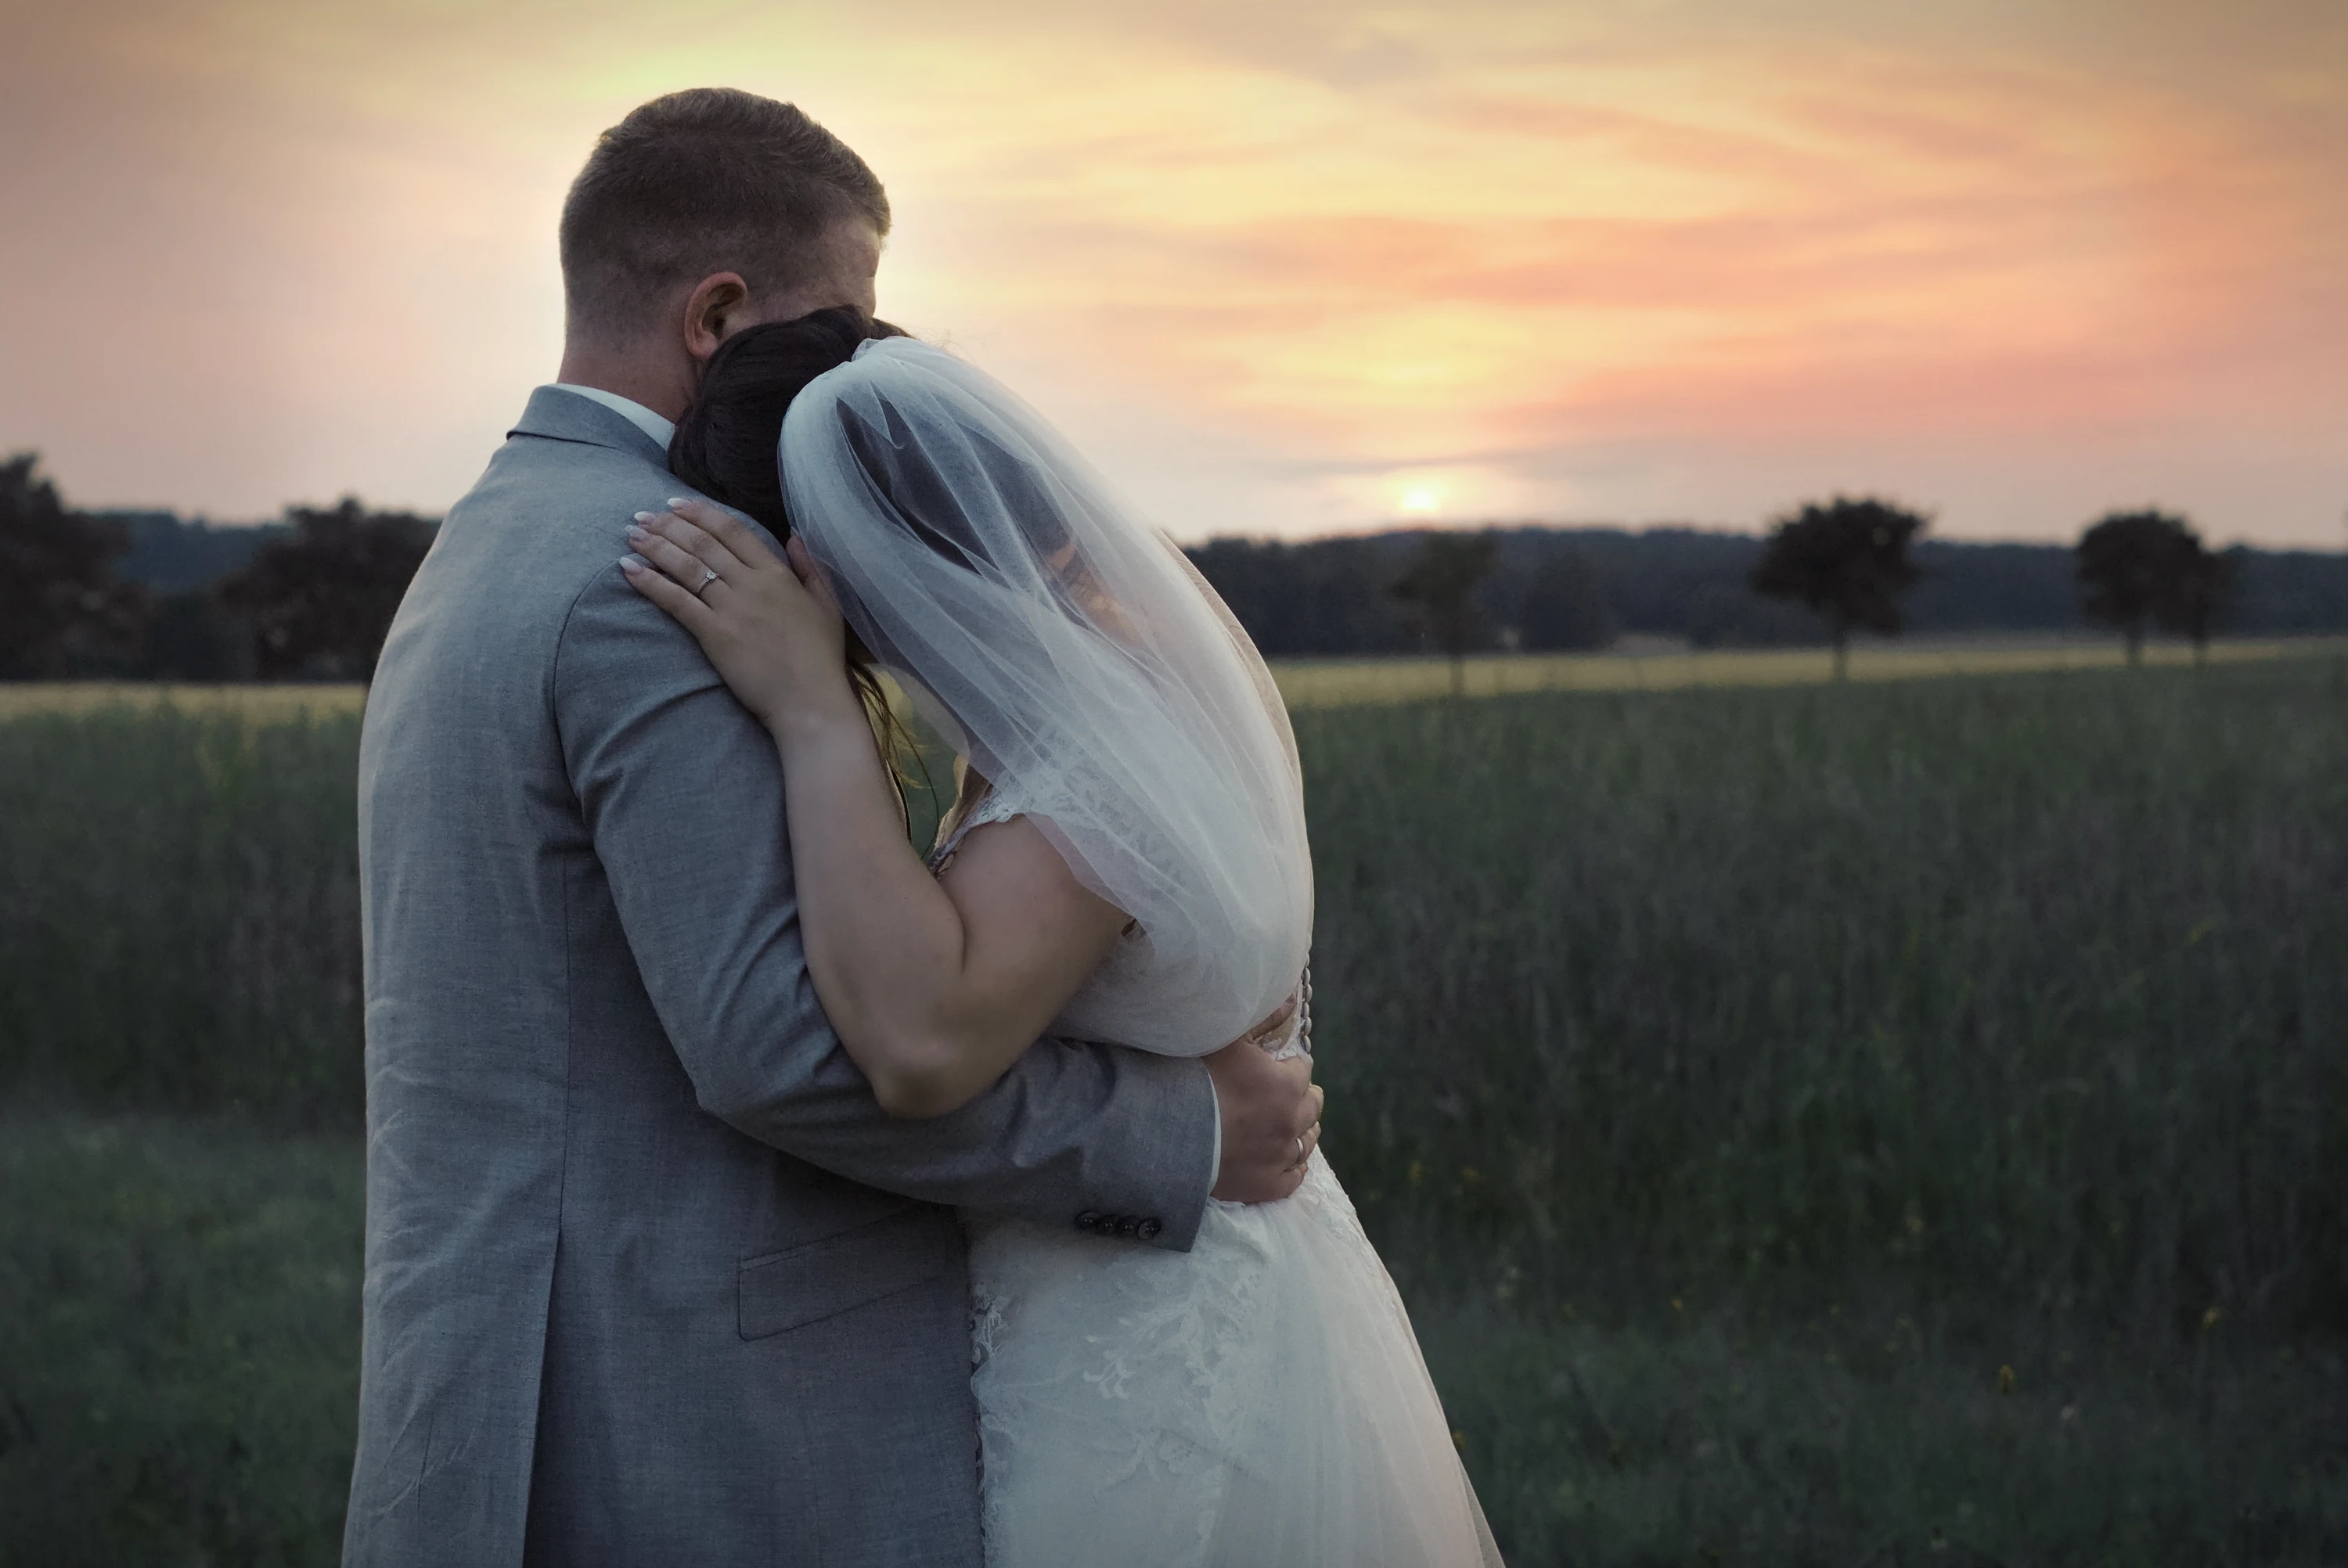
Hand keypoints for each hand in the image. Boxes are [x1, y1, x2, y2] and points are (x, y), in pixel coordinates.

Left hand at [620, 498, 859, 737]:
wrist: (811, 701)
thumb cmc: (821, 658)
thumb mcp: (827, 605)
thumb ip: (811, 568)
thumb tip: (794, 536)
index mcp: (778, 573)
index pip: (732, 531)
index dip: (700, 513)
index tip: (676, 505)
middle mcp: (752, 584)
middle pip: (703, 543)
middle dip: (668, 525)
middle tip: (642, 517)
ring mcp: (731, 608)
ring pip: (686, 566)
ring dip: (655, 546)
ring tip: (631, 535)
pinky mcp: (714, 634)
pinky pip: (677, 601)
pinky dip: (650, 583)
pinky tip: (629, 569)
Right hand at [1205, 1017, 1322, 1203]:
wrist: (1168, 1133)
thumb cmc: (1195, 1079)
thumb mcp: (1228, 1039)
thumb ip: (1263, 1018)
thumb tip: (1291, 1000)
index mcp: (1287, 1084)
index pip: (1303, 1069)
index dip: (1290, 1066)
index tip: (1281, 1066)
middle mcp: (1292, 1122)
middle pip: (1313, 1106)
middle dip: (1305, 1097)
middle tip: (1293, 1093)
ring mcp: (1281, 1157)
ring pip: (1308, 1143)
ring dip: (1304, 1130)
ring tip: (1296, 1125)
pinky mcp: (1267, 1186)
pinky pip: (1294, 1178)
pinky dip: (1294, 1167)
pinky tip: (1291, 1162)